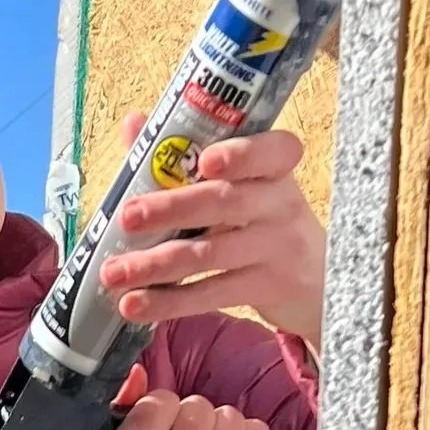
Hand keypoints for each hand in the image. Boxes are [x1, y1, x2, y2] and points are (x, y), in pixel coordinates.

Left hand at [98, 117, 325, 349]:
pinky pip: (212, 294)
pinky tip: (133, 305)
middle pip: (225, 202)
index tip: (206, 160)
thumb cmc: (263, 221)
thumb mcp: (242, 186)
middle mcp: (279, 205)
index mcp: (273, 170)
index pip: (272, 151)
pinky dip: (169, 303)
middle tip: (127, 216)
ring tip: (113, 273)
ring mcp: (276, 249)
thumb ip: (187, 154)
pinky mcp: (266, 289)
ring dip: (155, 264)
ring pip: (210, 254)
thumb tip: (134, 123)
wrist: (316, 282)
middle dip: (171, 208)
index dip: (241, 154)